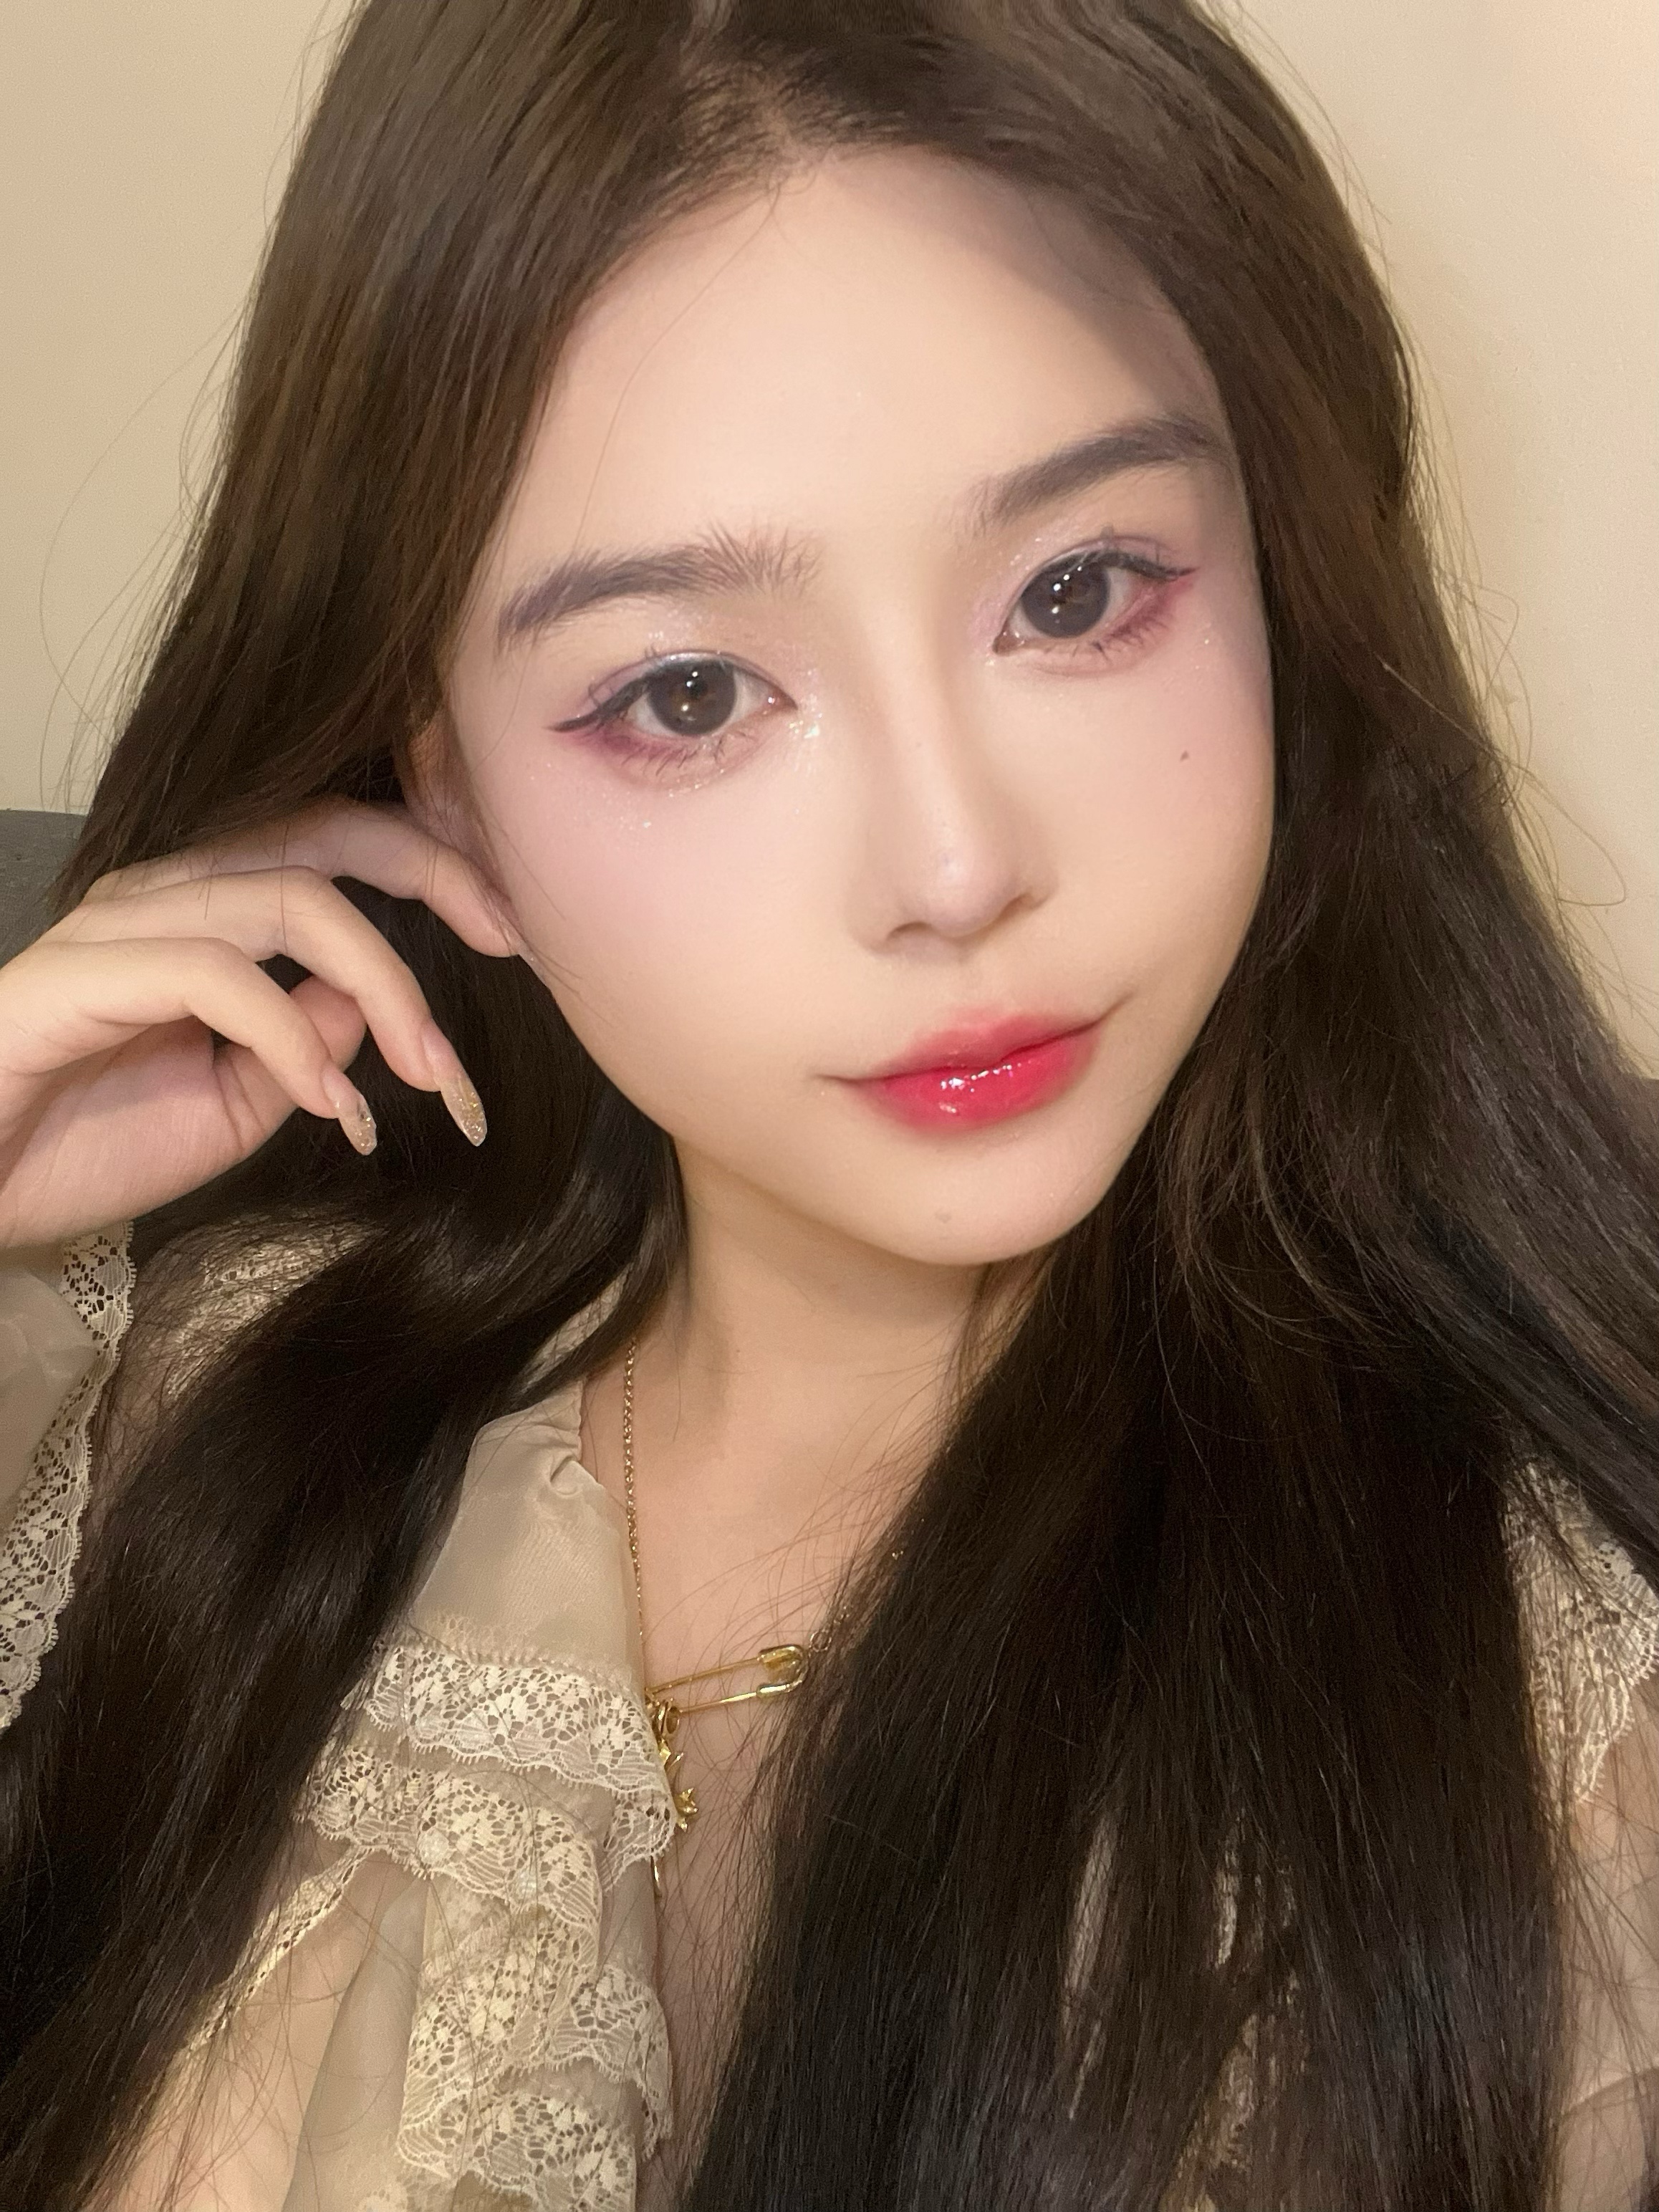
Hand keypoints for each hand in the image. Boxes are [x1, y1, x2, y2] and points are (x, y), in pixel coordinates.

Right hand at [0, 800, 522, 1250]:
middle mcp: (164, 893)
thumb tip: (374, 1005)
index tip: (515, 933)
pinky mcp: (81, 973)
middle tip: (510, 944)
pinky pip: (217, 974)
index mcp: (205, 908)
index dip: (433, 866)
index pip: (331, 843)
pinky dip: (294, 1038)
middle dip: (434, 875)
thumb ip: (310, 1043)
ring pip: (286, 899)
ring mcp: (119, 923)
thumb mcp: (242, 1103)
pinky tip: (336, 1106)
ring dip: (384, 988)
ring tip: (430, 1075)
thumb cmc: (92, 1145)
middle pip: (321, 836)